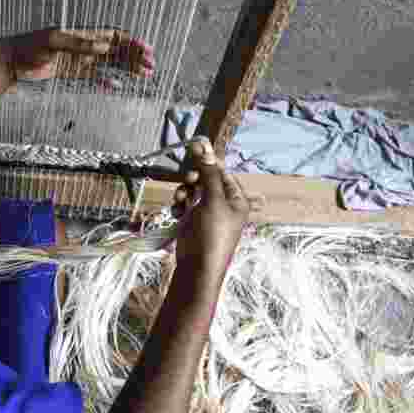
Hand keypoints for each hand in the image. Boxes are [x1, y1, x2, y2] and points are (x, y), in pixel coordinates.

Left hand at [0, 27, 154, 82]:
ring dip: (125, 68)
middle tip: (150, 67)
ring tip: (142, 75)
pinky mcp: (70, 72)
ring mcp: (78, 59)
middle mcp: (83, 45)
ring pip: (108, 63)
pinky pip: (93, 76)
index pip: (113, 37)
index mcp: (83, 34)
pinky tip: (115, 86)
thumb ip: (79, 43)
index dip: (132, 42)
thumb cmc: (30, 46)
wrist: (11, 60)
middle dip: (134, 57)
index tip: (147, 50)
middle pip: (115, 50)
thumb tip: (104, 46)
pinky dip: (105, 80)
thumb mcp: (54, 41)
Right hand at [170, 137, 250, 272]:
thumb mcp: (212, 200)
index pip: (222, 172)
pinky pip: (185, 205)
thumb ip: (207, 172)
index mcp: (236, 199)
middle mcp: (223, 205)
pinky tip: (177, 212)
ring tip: (180, 201)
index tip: (194, 151)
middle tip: (188, 181)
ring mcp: (207, 213)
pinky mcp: (193, 221)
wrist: (197, 268)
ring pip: (193, 191)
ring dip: (184, 193)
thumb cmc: (212, 235)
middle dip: (194, 180)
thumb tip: (204, 145)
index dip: (208, 163)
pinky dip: (179, 206)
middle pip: (206, 180)